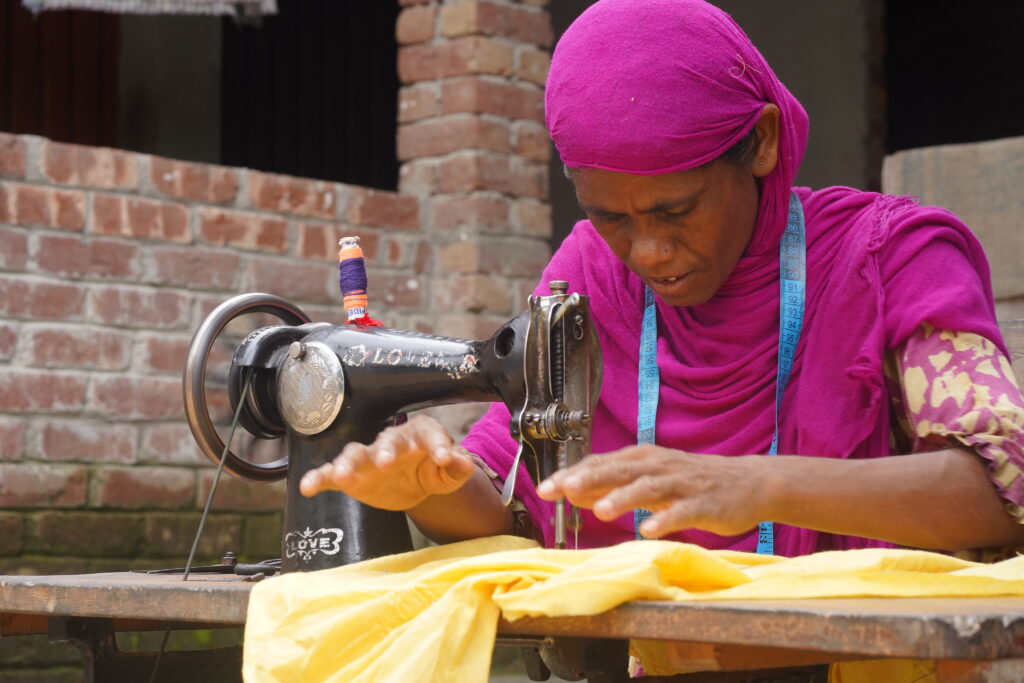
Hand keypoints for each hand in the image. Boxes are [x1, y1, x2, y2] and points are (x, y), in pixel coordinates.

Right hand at [298, 415, 475, 510]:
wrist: (416, 485)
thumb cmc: (434, 471)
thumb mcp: (451, 472)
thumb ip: (458, 466)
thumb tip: (463, 462)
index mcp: (420, 435)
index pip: (429, 433)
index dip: (437, 443)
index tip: (443, 458)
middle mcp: (391, 442)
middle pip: (386, 441)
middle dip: (384, 450)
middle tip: (385, 462)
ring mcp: (368, 459)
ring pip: (354, 454)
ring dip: (347, 463)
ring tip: (340, 475)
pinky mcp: (351, 477)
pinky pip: (331, 475)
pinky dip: (318, 479)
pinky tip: (307, 488)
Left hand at [536, 445, 772, 538]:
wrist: (750, 483)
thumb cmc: (692, 482)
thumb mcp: (648, 479)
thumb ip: (611, 485)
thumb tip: (570, 491)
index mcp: (642, 459)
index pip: (599, 464)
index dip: (571, 475)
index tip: (543, 490)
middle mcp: (658, 466)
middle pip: (619, 470)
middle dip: (589, 479)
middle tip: (562, 490)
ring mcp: (682, 484)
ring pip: (649, 488)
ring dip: (624, 498)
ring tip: (601, 510)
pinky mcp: (705, 503)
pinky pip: (683, 511)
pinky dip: (665, 519)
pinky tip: (649, 530)